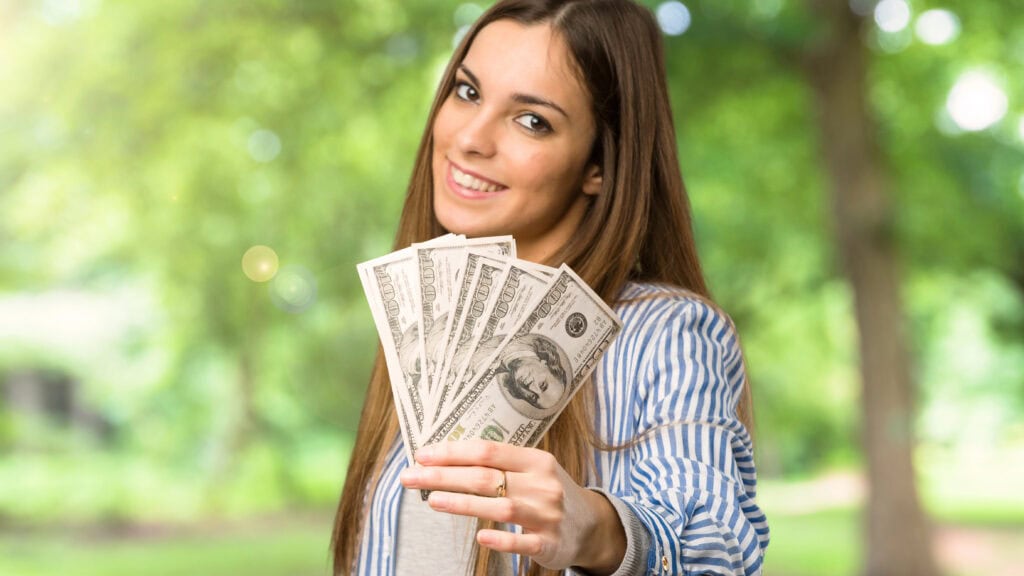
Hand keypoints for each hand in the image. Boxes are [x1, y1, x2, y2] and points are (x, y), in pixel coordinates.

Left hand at [399, 439, 625, 573]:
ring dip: (463, 503)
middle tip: (412, 477)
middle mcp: (542, 484)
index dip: (452, 452)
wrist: (592, 526)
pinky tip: (479, 536)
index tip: (423, 455)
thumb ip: (500, 465)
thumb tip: (448, 459)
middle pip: (486, 476)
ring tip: (432, 500)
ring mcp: (547, 514)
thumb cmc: (550, 493)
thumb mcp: (534, 471)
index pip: (487, 451)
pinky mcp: (549, 544)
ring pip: (500, 505)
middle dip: (444, 476)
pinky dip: (501, 538)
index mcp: (536, 460)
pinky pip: (522, 541)